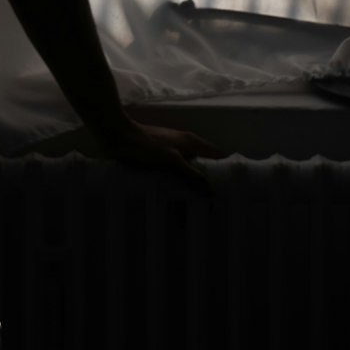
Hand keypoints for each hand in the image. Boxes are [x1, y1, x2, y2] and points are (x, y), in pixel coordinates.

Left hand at [94, 117, 230, 198]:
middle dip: (209, 186)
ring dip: (192, 191)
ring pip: (188, 175)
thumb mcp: (172, 160)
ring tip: (196, 214)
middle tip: (214, 210)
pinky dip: (178, 190)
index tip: (233, 191)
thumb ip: (192, 174)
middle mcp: (184, 147)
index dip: (225, 171)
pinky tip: (176, 205)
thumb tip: (212, 192)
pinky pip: (174, 178)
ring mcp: (171, 154)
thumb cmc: (145, 144)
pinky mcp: (159, 162)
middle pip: (203, 167)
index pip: (217, 156)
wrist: (117, 135)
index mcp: (192, 142)